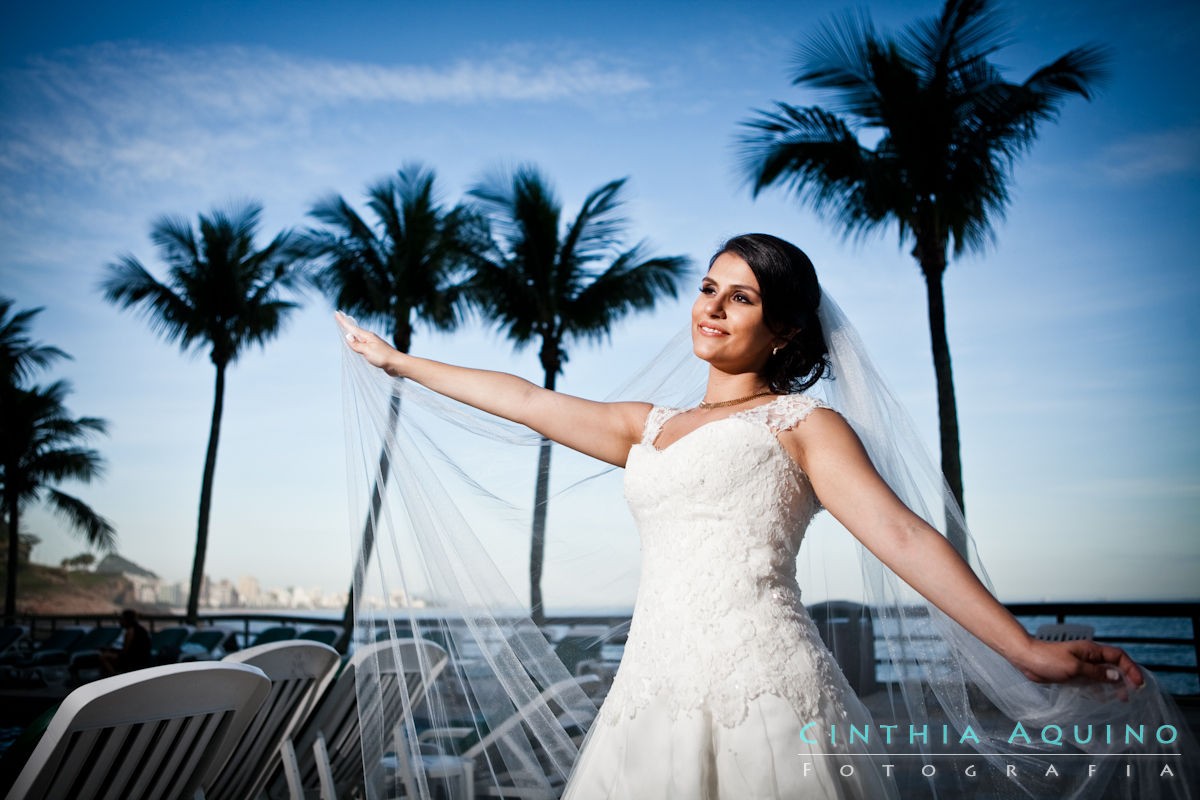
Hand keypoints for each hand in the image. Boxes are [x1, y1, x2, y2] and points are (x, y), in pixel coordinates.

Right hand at [335, 312, 401, 374]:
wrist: (397, 364)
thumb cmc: (383, 357)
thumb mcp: (367, 350)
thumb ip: (357, 344)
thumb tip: (348, 337)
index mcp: (367, 336)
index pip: (352, 328)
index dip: (343, 321)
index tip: (336, 313)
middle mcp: (370, 339)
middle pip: (355, 331)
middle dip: (347, 325)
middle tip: (339, 318)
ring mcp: (373, 345)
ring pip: (359, 338)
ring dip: (352, 334)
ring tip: (346, 329)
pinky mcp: (376, 352)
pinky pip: (363, 345)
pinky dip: (357, 343)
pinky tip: (358, 344)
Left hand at [1013, 637, 1143, 692]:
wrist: (1026, 659)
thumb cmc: (1047, 659)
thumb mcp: (1074, 668)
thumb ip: (1096, 673)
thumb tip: (1116, 676)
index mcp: (1091, 650)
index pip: (1118, 656)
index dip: (1131, 668)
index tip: (1139, 682)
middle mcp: (1089, 657)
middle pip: (1113, 666)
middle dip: (1125, 678)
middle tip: (1133, 694)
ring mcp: (1082, 666)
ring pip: (1104, 676)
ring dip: (1114, 686)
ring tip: (1123, 699)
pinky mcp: (1074, 674)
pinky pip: (1092, 682)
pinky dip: (1100, 690)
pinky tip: (1104, 699)